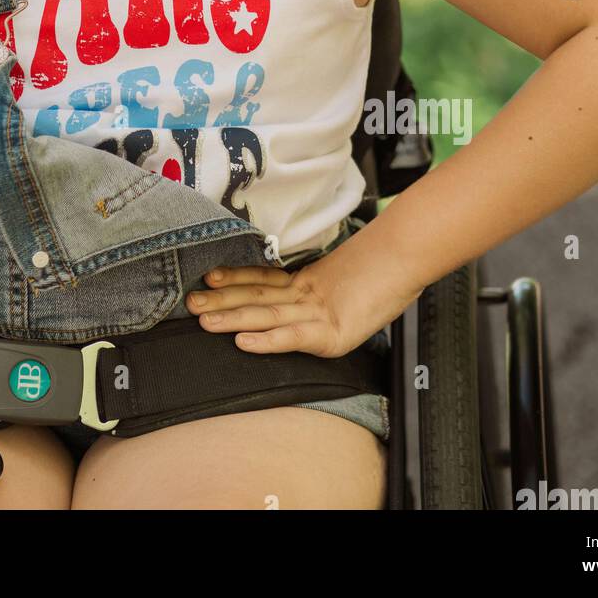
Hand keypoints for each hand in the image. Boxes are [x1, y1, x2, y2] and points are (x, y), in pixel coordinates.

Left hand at [186, 252, 420, 360]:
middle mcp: (308, 295)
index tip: (208, 276)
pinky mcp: (333, 334)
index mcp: (309, 283)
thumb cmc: (386, 269)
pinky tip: (243, 342)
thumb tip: (306, 287)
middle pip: (257, 296)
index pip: (264, 281)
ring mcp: (319, 312)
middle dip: (221, 300)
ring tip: (204, 319)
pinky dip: (267, 340)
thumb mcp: (350, 281)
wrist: (408, 255)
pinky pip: (294, 337)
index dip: (235, 278)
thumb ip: (327, 287)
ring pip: (267, 314)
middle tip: (188, 302)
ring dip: (232, 317)